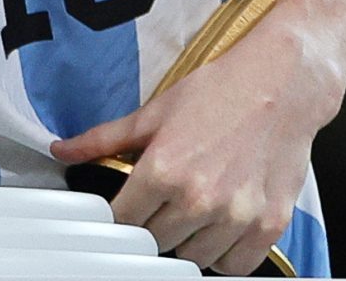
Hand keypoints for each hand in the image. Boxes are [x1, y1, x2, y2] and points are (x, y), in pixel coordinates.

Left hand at [51, 26, 342, 273]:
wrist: (282, 83)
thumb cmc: (221, 91)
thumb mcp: (155, 111)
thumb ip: (105, 138)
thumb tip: (63, 150)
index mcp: (163, 169)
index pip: (121, 223)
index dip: (119, 218)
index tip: (124, 211)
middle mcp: (199, 198)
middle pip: (154, 243)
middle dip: (152, 227)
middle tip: (162, 205)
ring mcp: (236, 216)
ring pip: (193, 258)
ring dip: (188, 242)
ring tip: (193, 212)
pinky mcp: (269, 225)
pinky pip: (235, 266)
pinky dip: (225, 255)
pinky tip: (221, 229)